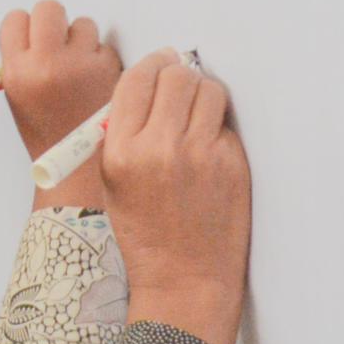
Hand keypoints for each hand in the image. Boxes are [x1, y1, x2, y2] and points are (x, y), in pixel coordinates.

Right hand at [0, 1, 118, 198]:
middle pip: (49, 9)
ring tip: (79, 71)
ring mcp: (80, 66)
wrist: (78, 170)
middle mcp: (47, 64)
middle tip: (57, 39)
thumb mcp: (18, 97)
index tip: (31, 37)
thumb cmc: (48, 132)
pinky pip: (105, 46)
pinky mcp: (109, 71)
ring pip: (83, 25)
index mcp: (18, 72)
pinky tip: (96, 83)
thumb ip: (23, 61)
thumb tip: (34, 26)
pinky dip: (102, 59)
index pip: (16, 20)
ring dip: (82, 40)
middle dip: (54, 20)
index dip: (25, 27)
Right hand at [99, 54, 249, 343]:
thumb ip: (122, 131)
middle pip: (176, 75)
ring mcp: (200, 155)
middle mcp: (160, 148)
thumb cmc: (145, 232)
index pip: (137, 79)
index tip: (161, 65)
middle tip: (182, 86)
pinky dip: (218, 129)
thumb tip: (150, 80)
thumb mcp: (112, 181)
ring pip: (208, 90)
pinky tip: (209, 152)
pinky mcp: (231, 164)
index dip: (152, 65)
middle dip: (180, 75)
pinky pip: (225, 125)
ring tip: (198, 115)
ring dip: (204, 94)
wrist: (184, 277)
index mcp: (122, 150)